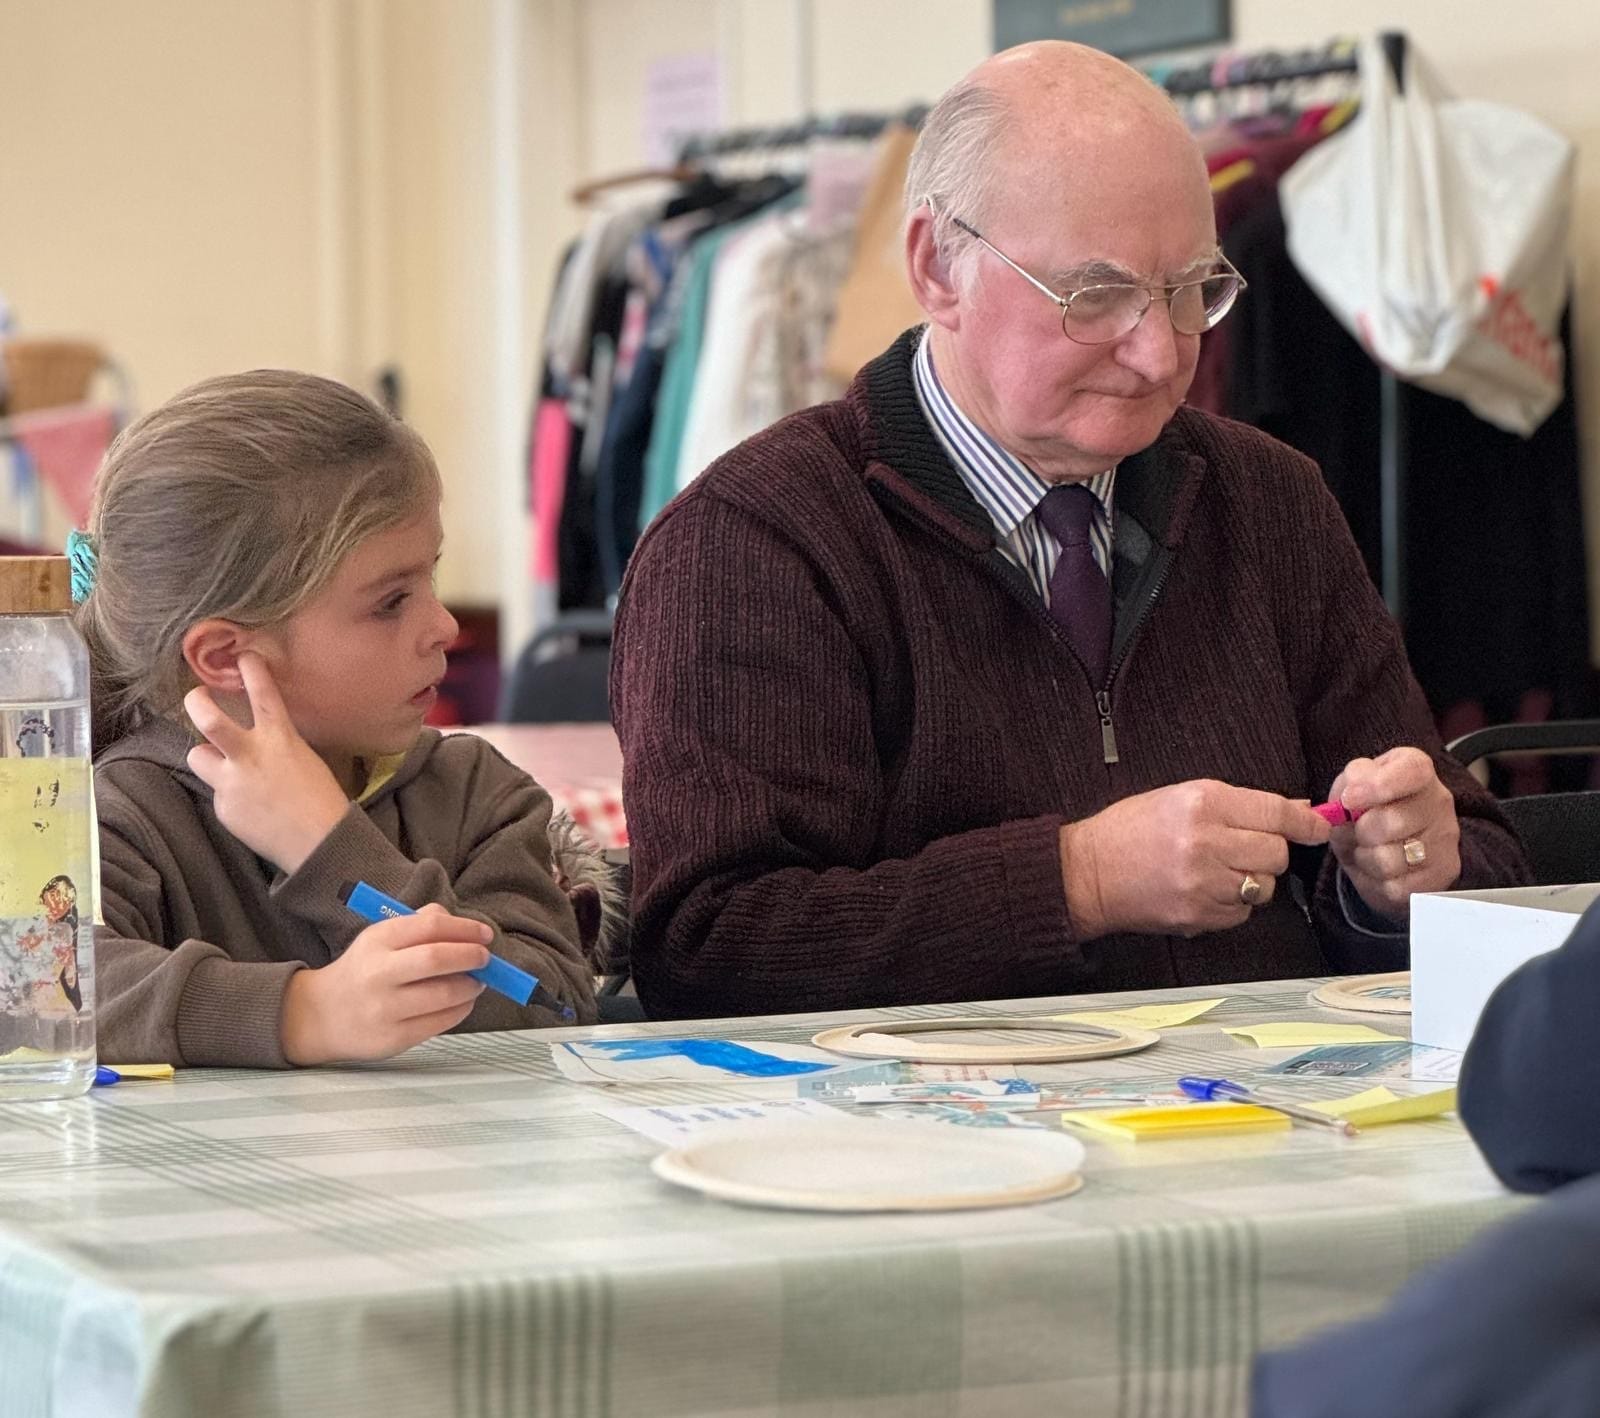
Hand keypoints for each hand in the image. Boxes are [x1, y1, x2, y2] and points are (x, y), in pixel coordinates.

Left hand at [184, 652, 350, 873]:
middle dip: (195, 702)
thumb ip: (274, 743)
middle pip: (207, 719)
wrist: (318, 843)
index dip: (251, 670)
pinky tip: (250, 807)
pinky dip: (229, 796)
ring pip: (197, 756)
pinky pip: (216, 792)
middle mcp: (250, 756)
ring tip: (222, 766)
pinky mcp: (223, 808)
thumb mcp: (304, 759)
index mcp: (279, 740)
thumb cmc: (321, 799)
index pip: (263, 695)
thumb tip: (252, 736)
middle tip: (195, 696)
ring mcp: (232, 783)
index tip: (243, 656)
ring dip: (206, 757)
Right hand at [280, 904, 491, 1064]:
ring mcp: (385, 1008)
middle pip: (436, 959)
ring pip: (443, 994)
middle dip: (471, 956)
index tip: (485, 934)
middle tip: (485, 958)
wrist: (320, 1015)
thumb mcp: (380, 938)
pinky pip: (439, 1022)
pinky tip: (463, 1002)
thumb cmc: (362, 971)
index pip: (429, 926)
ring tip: (477, 982)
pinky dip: (461, 1010)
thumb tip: (460, 924)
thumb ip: (418, 924)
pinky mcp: (393, 1037)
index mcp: (377, 941)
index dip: (464, 929)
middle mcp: (378, 973)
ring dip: (470, 986)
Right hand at [1060, 780, 1330, 938]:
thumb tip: (1297, 813)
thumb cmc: (1132, 829)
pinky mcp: (1198, 915)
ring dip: (1251, 880)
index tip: (1320, 827)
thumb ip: (1240, 805)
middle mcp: (1207, 841)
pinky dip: (1232, 904)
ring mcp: (1203, 882)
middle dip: (1268, 852)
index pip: (1275, 812)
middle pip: (1276, 853)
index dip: (1305, 823)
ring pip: (1263, 886)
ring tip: (1217, 872)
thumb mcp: (1181, 798)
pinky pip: (1242, 913)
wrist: (1088, 872)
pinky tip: (1204, 891)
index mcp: (1203, 803)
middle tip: (1243, 849)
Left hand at [1329, 747, 1460, 918]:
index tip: (1349, 799)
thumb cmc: (1366, 809)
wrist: (1384, 848)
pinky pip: (1394, 887)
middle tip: (1358, 830)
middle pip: (1392, 822)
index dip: (1378, 786)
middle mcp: (1440, 802)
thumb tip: (1351, 795)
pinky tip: (1379, 869)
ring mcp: (1445, 842)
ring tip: (1368, 849)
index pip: (1412, 771)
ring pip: (1389, 859)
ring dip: (1365, 858)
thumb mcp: (1350, 787)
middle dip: (1360, 831)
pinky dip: (1375, 881)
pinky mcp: (1441, 877)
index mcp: (1417, 770)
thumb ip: (1349, 784)